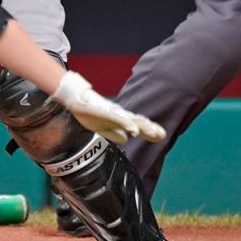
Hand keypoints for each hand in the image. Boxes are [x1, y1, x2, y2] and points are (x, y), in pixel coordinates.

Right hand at [51, 71, 166, 144]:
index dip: (149, 130)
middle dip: (150, 129)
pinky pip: (119, 120)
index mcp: (120, 119)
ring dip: (144, 127)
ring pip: (132, 120)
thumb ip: (114, 134)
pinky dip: (127, 125)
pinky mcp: (106, 113)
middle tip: (162, 135)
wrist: (78, 100)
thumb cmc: (90, 113)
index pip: (138, 125)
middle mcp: (120, 115)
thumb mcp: (103, 128)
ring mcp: (114, 113)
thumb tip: (126, 139)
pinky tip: (134, 131)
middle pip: (138, 122)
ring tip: (154, 133)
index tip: (161, 135)